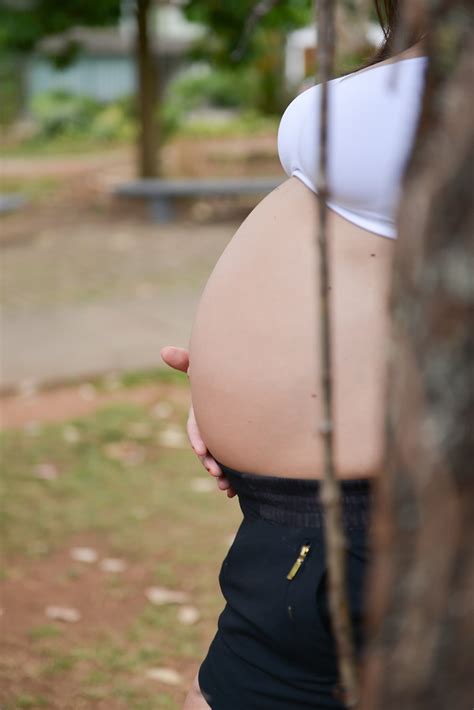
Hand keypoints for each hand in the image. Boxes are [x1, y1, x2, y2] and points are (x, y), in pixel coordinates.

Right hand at [159, 346, 235, 497]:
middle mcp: (211, 428)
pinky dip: (236, 478)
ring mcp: (224, 438)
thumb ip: (187, 361)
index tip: (202, 450)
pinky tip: (238, 490)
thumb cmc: (223, 371)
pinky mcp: (238, 446)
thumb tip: (163, 351)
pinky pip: (235, 464)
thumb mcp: (203, 368)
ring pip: (220, 460)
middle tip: (217, 473)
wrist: (248, 381)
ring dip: (222, 475)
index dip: (198, 439)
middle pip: (208, 449)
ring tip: (226, 487)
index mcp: (202, 413)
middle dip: (210, 462)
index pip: (196, 428)